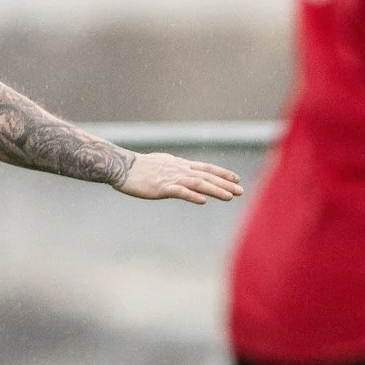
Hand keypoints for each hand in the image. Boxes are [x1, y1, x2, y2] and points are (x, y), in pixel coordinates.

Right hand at [113, 152, 245, 203]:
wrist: (122, 168)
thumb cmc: (140, 167)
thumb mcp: (162, 164)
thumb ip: (175, 168)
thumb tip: (184, 170)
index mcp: (180, 165)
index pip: (206, 168)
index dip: (222, 173)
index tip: (237, 179)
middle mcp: (179, 170)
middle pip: (207, 176)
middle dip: (225, 184)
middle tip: (241, 191)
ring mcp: (171, 178)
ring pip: (198, 184)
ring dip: (215, 190)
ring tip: (229, 196)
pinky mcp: (161, 188)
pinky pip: (180, 192)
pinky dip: (192, 196)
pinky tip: (203, 201)